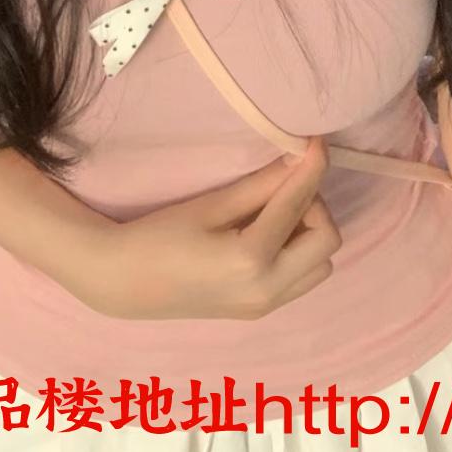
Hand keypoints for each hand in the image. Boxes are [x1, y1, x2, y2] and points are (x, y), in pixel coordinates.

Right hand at [78, 135, 340, 320]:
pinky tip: (267, 233)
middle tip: (280, 186)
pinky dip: (298, 252)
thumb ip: (259, 186)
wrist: (125, 282)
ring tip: (273, 212)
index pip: (299, 206)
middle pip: (326, 242)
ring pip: (320, 265)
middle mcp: (268, 290)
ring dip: (309, 232)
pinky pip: (302, 278)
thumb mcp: (210, 206)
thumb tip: (297, 158)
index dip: (312, 168)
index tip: (316, 140)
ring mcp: (266, 306)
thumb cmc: (159, 236)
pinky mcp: (260, 310)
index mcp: (251, 260)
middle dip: (314, 206)